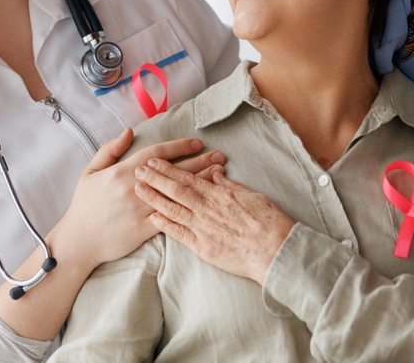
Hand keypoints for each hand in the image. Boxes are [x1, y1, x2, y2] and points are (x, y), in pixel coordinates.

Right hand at [54, 130, 225, 271]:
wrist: (78, 240)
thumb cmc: (83, 205)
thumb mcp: (90, 171)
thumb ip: (110, 149)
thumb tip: (129, 132)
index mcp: (122, 172)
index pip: (157, 154)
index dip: (179, 147)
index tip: (197, 142)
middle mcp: (134, 188)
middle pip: (173, 172)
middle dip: (199, 162)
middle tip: (219, 155)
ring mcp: (140, 209)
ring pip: (176, 193)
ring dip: (200, 182)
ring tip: (219, 174)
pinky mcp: (144, 229)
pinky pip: (171, 217)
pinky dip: (189, 208)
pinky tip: (204, 202)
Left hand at [133, 158, 293, 284]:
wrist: (275, 251)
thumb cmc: (268, 222)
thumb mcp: (251, 195)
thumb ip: (229, 186)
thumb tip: (215, 174)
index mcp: (218, 194)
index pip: (187, 178)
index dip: (168, 169)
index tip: (153, 161)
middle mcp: (206, 209)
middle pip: (175, 191)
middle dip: (154, 179)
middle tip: (138, 170)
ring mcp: (202, 228)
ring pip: (172, 210)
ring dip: (154, 198)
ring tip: (138, 189)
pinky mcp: (202, 247)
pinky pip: (178, 234)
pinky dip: (164, 225)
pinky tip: (151, 217)